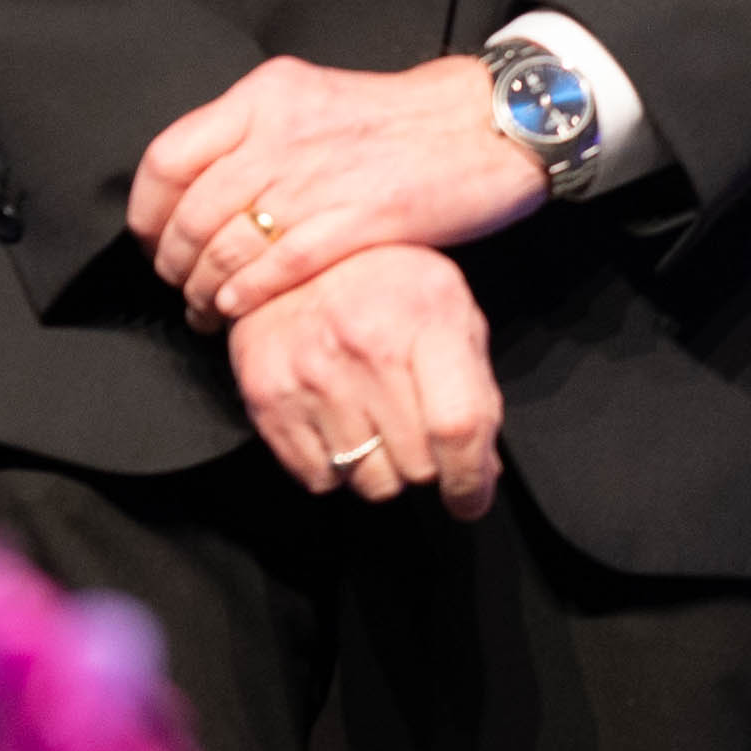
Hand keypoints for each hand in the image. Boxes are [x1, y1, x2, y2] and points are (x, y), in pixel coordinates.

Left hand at [137, 56, 547, 326]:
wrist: (486, 123)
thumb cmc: (403, 120)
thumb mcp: (314, 101)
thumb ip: (255, 135)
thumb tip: (198, 190)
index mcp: (267, 96)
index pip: (169, 157)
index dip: (149, 212)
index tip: (152, 239)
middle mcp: (283, 132)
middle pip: (191, 213)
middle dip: (173, 262)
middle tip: (177, 284)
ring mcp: (318, 177)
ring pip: (226, 246)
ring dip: (204, 289)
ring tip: (206, 309)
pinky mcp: (358, 220)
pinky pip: (276, 268)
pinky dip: (246, 295)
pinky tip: (239, 308)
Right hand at [226, 246, 502, 512]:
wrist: (292, 251)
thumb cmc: (386, 282)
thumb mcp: (450, 311)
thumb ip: (475, 391)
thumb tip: (483, 473)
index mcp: (427, 321)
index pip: (458, 426)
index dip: (472, 480)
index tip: (471, 499)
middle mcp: (366, 349)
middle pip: (415, 465)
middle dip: (427, 464)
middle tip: (416, 431)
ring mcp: (312, 376)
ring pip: (366, 482)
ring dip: (380, 467)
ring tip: (374, 420)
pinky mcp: (267, 398)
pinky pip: (317, 479)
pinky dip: (334, 467)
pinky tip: (338, 422)